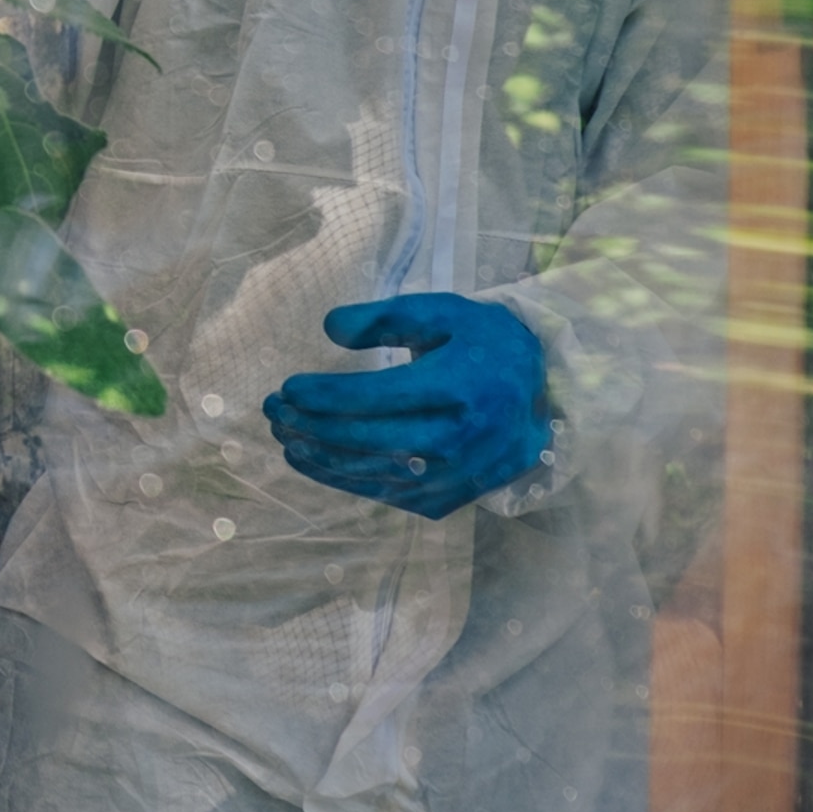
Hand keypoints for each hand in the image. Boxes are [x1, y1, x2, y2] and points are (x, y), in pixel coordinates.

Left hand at [263, 293, 551, 520]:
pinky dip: (343, 479)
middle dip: (311, 427)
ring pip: (372, 472)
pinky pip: (386, 493)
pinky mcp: (449, 499)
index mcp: (462, 387)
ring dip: (319, 457)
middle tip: (272, 412)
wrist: (541, 394)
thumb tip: (329, 328)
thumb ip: (385, 317)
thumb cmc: (482, 345)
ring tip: (282, 434)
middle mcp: (462, 439)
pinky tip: (311, 460)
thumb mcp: (443, 312)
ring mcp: (457, 476)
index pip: (378, 397)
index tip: (287, 387)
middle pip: (369, 439)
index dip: (326, 396)